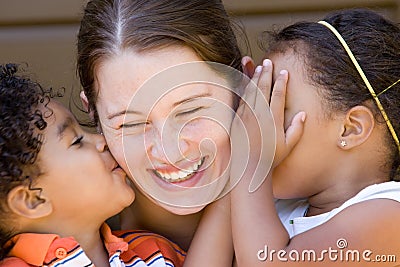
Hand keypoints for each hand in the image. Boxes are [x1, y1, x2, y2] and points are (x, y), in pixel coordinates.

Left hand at [230, 59, 304, 191]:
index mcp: (273, 119)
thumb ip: (296, 129)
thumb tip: (303, 114)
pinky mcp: (236, 119)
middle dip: (266, 73)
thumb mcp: (288, 146)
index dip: (281, 82)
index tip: (283, 72)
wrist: (248, 167)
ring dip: (255, 77)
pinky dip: (244, 89)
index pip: (278, 95)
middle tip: (269, 62)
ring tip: (259, 67)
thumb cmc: (270, 158)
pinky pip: (241, 100)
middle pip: (263, 88)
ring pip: (251, 91)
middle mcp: (259, 115)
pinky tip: (247, 82)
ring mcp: (246, 116)